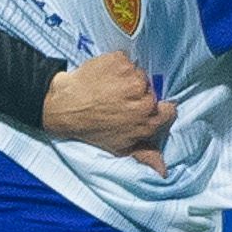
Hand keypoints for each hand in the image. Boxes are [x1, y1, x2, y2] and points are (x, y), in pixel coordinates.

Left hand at [42, 52, 174, 172]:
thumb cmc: (90, 129)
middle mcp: (144, 99)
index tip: (139, 108)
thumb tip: (163, 171)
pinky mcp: (120, 62)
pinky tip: (101, 77)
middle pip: (151, 91)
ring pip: (137, 74)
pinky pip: (124, 60)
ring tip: (106, 89)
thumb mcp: (118, 148)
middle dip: (136, 94)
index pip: (168, 110)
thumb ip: (144, 156)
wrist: (62, 107)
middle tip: (116, 100)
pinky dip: (113, 66)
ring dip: (124, 79)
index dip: (155, 109)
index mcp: (147, 121)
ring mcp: (133, 78)